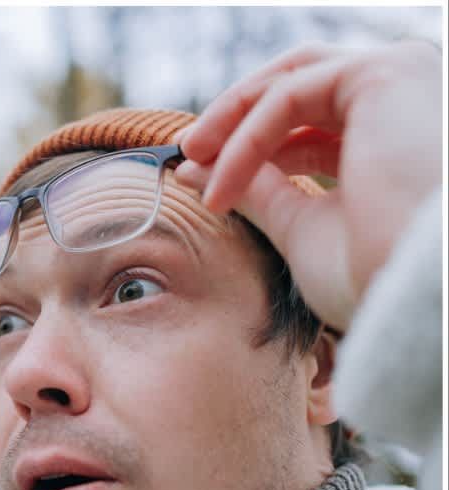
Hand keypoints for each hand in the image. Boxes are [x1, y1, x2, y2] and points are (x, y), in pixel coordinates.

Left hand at [176, 41, 442, 331]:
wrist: (425, 294)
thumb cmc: (377, 274)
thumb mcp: (302, 227)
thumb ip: (257, 189)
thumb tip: (195, 166)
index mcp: (395, 136)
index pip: (312, 121)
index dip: (249, 145)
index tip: (200, 176)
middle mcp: (404, 100)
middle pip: (299, 85)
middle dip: (235, 116)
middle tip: (187, 150)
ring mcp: (400, 79)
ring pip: (289, 81)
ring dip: (231, 117)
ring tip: (192, 157)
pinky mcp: (384, 74)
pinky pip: (286, 97)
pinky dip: (243, 138)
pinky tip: (219, 183)